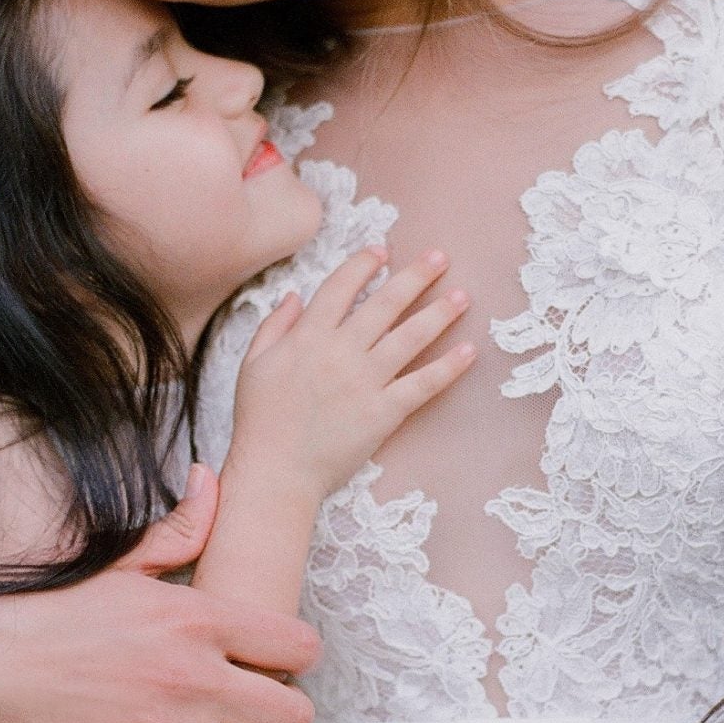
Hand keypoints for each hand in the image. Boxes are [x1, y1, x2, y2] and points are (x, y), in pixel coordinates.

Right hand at [0, 466, 319, 722]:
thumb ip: (181, 528)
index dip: (297, 659)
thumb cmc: (57, 610)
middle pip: (293, 713)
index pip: (299, 646)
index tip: (279, 666)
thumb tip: (209, 477)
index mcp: (198, 619)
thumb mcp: (125, 563)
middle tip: (262, 718)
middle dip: (285, 719)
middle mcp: (193, 678)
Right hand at [231, 248, 476, 505]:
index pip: (341, 287)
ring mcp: (365, 382)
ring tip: (462, 296)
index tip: (383, 250)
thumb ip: (274, 325)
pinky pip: (422, 384)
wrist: (276, 472)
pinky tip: (469, 351)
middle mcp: (340, 352)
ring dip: (440, 313)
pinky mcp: (384, 413)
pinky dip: (448, 367)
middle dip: (416, 276)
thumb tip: (295, 295)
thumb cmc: (259, 421)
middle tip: (441, 257)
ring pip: (410, 337)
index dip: (364, 264)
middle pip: (385, 303)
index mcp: (307, 337)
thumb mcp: (254, 364)